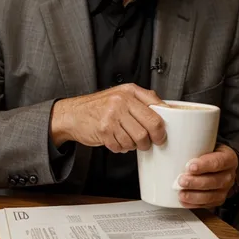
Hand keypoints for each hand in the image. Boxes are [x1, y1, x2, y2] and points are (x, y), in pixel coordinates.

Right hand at [50, 84, 166, 152]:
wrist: (73, 114)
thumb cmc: (99, 106)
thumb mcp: (122, 94)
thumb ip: (142, 99)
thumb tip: (165, 110)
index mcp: (130, 91)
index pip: (157, 107)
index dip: (163, 124)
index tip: (163, 132)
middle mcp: (122, 101)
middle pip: (151, 125)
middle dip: (154, 138)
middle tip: (151, 142)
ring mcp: (112, 115)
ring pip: (138, 139)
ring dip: (135, 145)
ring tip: (128, 139)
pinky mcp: (104, 130)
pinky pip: (122, 146)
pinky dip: (121, 148)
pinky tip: (116, 140)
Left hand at [177, 144, 238, 208]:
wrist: (221, 163)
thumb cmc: (210, 151)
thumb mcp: (208, 142)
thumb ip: (195, 141)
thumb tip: (169, 135)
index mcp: (228, 158)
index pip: (218, 162)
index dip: (204, 165)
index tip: (189, 166)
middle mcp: (229, 175)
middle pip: (215, 181)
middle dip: (196, 182)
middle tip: (181, 180)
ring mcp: (225, 189)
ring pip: (211, 195)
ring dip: (194, 196)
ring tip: (181, 193)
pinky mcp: (218, 199)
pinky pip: (207, 204)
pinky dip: (194, 204)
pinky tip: (184, 200)